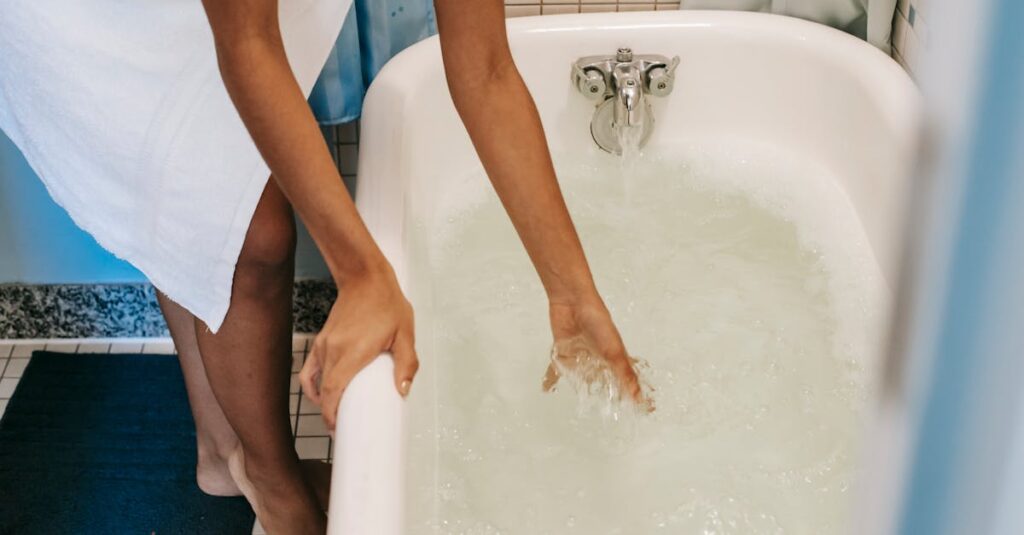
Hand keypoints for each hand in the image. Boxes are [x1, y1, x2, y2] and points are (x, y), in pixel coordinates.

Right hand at [299, 266, 418, 430]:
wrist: (366, 278)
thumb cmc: (387, 305)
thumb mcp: (406, 334)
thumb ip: (407, 363)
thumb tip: (403, 391)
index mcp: (353, 352)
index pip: (333, 391)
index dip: (331, 414)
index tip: (338, 429)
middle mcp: (333, 350)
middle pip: (324, 391)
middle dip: (330, 413)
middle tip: (343, 429)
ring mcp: (324, 345)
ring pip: (317, 381)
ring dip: (324, 399)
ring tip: (337, 414)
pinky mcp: (321, 340)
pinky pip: (309, 367)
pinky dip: (311, 384)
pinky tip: (320, 394)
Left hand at [543, 295, 653, 410]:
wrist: (573, 302)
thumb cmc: (599, 322)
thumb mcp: (614, 352)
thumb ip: (624, 375)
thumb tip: (637, 398)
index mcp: (615, 358)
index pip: (628, 380)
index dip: (635, 393)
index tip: (647, 408)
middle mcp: (599, 360)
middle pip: (604, 382)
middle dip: (607, 395)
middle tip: (608, 411)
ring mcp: (581, 357)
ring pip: (582, 379)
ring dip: (582, 389)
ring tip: (584, 404)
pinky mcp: (563, 354)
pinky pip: (556, 369)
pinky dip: (551, 378)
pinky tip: (546, 389)